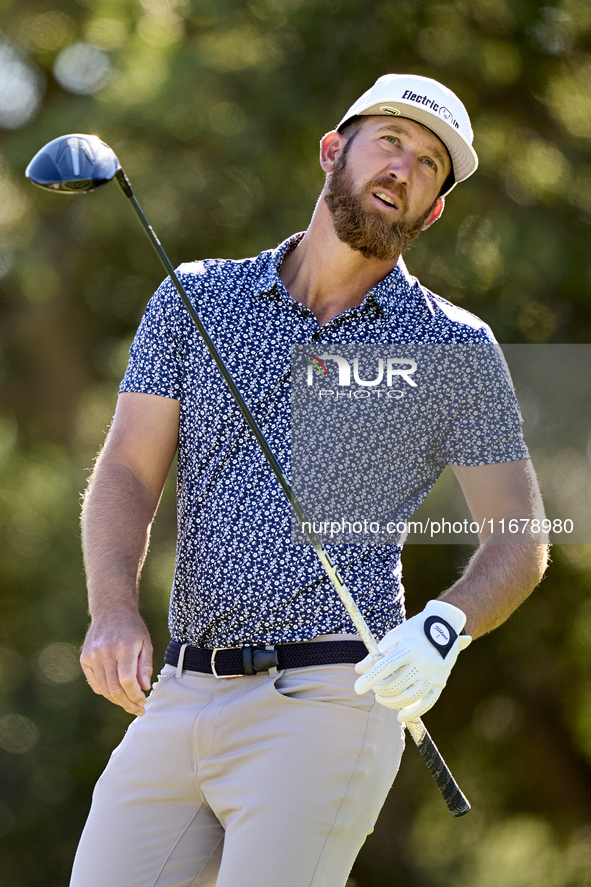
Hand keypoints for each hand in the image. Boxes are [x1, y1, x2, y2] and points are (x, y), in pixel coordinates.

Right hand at [80, 607, 152, 715]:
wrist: (111, 610)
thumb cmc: (132, 627)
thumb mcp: (145, 643)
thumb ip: (145, 666)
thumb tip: (144, 687)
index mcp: (124, 647)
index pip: (127, 680)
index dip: (135, 696)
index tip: (143, 701)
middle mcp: (106, 652)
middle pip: (115, 688)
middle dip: (128, 704)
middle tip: (138, 709)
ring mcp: (93, 656)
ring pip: (104, 689)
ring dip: (117, 701)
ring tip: (129, 704)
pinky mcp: (85, 659)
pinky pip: (95, 683)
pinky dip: (106, 692)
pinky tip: (116, 693)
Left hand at [354, 600, 470, 722]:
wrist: (446, 624)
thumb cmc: (415, 629)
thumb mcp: (395, 635)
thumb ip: (377, 653)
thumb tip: (359, 670)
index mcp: (409, 647)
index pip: (386, 666)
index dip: (371, 678)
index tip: (357, 688)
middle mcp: (422, 662)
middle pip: (397, 685)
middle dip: (380, 690)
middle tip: (374, 688)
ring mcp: (433, 674)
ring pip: (411, 697)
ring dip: (392, 702)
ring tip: (382, 699)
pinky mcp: (441, 682)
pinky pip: (427, 703)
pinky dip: (413, 712)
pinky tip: (400, 716)